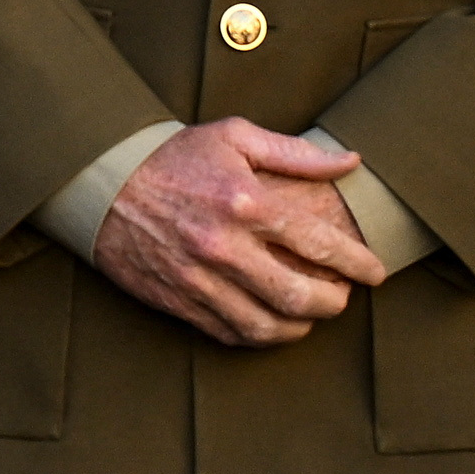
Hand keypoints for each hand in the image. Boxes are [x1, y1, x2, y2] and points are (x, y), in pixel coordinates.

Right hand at [87, 118, 388, 345]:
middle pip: (301, 296)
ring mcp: (198, 278)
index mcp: (245, 202)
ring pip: (268, 325)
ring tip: (311, 313)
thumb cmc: (171, 156)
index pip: (321, 244)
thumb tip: (350, 163)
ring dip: (301, 327)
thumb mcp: (232, 137)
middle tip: (345, 296)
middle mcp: (224, 246)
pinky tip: (273, 323)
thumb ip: (294, 153)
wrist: (99, 182)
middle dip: (336, 302)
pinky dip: (261, 336)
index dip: (359, 263)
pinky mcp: (177, 299)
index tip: (375, 271)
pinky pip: (230, 333)